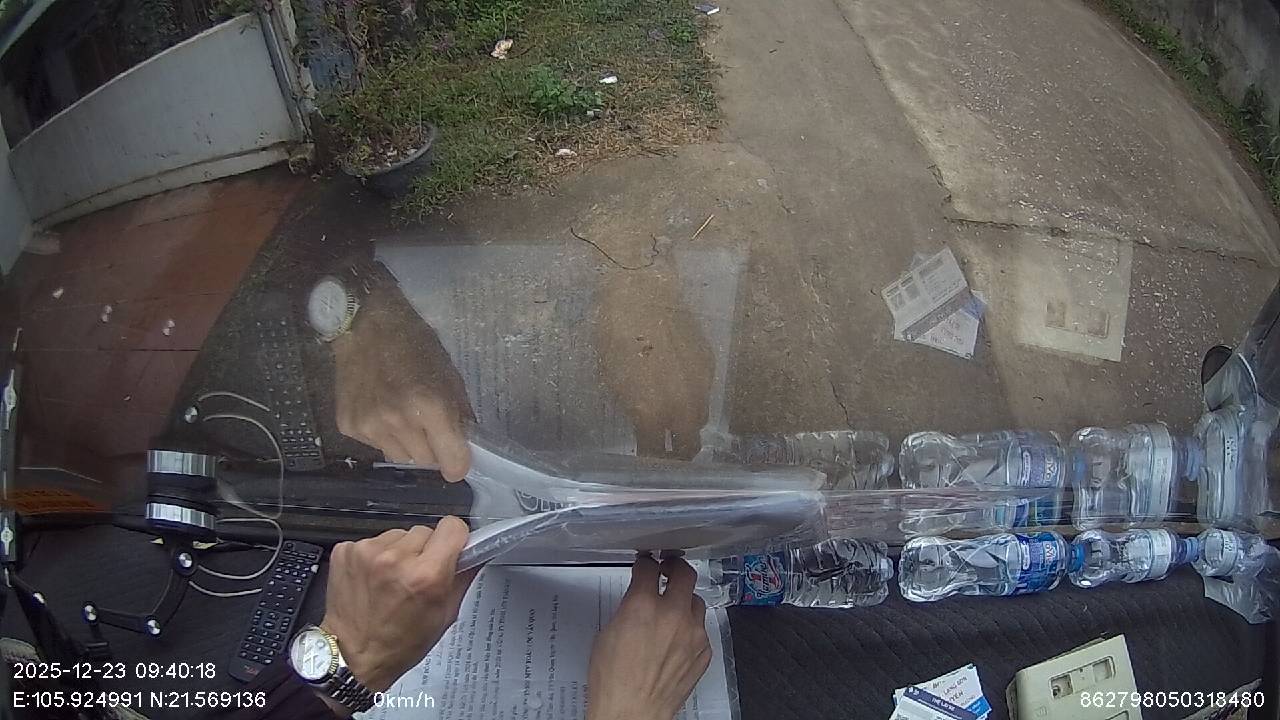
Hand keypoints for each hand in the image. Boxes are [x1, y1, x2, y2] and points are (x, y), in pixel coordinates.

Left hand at [319, 519, 474, 696]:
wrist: (354, 656)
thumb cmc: (398, 643)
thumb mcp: (444, 615)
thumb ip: (461, 577)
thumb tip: (472, 552)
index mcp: (426, 575)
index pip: (452, 526)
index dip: (454, 538)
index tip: (450, 548)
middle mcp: (396, 559)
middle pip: (424, 530)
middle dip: (425, 550)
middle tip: (417, 577)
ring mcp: (367, 553)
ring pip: (398, 535)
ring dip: (399, 552)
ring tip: (392, 581)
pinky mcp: (346, 552)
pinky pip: (373, 541)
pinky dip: (376, 556)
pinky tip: (373, 580)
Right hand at [332, 288, 471, 479]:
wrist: (364, 324)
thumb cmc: (414, 344)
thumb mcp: (449, 373)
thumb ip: (459, 413)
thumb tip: (466, 445)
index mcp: (429, 406)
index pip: (450, 461)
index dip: (458, 464)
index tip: (458, 462)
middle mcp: (398, 422)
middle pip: (425, 461)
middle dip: (433, 449)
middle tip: (429, 426)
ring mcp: (370, 426)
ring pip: (400, 457)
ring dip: (407, 444)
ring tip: (403, 415)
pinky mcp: (348, 426)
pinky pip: (375, 446)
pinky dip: (382, 435)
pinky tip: (380, 409)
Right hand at [587, 557, 710, 719]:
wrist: (632, 712)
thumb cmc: (614, 680)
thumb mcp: (608, 633)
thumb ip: (628, 608)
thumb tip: (637, 599)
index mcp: (643, 605)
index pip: (649, 568)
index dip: (646, 564)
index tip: (646, 565)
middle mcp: (673, 614)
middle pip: (685, 574)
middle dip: (675, 567)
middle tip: (669, 568)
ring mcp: (693, 633)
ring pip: (697, 602)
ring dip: (685, 601)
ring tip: (673, 609)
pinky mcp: (703, 651)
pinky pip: (701, 629)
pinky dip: (690, 628)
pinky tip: (677, 639)